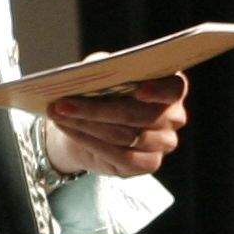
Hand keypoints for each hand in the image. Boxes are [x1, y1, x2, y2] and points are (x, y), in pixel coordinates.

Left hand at [45, 72, 187, 177]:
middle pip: (140, 115)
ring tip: (58, 114)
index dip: (158, 90)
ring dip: (87, 125)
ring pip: (126, 136)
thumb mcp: (102, 74)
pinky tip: (70, 131)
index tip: (138, 90)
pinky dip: (91, 142)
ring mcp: (164, 143)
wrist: (88, 127)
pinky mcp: (149, 164)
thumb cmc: (100, 93)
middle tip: (63, 103)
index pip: (174, 88)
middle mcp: (174, 117)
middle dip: (98, 109)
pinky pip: (122, 156)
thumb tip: (96, 70)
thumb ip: (105, 69)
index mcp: (170, 89)